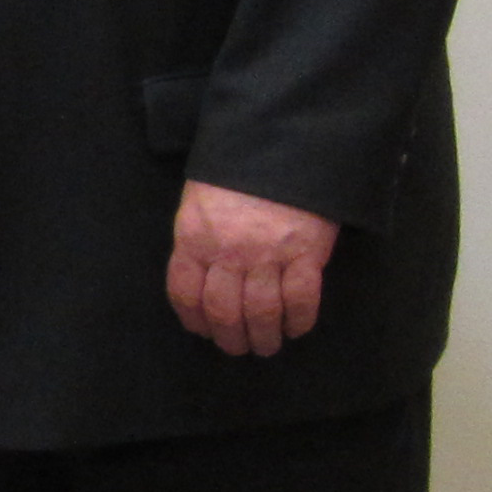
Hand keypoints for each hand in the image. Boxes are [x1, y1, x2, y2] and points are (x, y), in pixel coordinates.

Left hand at [167, 180, 339, 356]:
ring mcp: (267, 255)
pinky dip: (299, 320)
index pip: (185, 292)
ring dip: (264, 336)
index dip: (194, 319)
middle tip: (239, 348)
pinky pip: (301, 299)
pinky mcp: (306, 254)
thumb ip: (198, 239)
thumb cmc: (234, 172)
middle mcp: (227, 252)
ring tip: (267, 346)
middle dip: (230, 338)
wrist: (281, 144)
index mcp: (194, 238)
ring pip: (261, 312)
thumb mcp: (199, 201)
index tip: (204, 331)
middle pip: (223, 311)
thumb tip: (200, 277)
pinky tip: (296, 328)